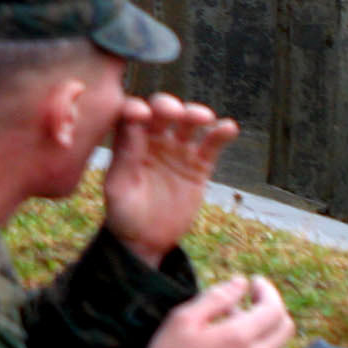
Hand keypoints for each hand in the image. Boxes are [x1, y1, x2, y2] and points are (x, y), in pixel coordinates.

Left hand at [103, 93, 238, 265]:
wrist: (147, 240)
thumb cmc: (124, 213)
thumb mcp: (119, 188)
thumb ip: (126, 156)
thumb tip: (132, 123)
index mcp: (129, 141)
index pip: (131, 114)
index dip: (136, 108)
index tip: (142, 114)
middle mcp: (153, 139)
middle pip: (162, 112)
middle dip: (168, 106)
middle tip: (175, 113)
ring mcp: (178, 151)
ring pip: (189, 124)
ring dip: (195, 114)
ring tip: (204, 118)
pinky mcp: (199, 165)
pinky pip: (212, 145)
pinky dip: (221, 134)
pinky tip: (228, 128)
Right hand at [136, 276, 292, 347]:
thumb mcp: (184, 318)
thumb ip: (216, 297)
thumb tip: (241, 283)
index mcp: (238, 338)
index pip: (274, 308)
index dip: (268, 291)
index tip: (255, 283)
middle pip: (285, 328)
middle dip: (272, 309)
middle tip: (250, 301)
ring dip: (262, 334)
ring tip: (232, 330)